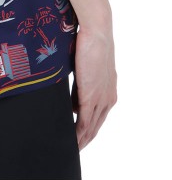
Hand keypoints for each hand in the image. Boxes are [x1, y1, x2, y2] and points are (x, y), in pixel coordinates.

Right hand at [72, 25, 117, 150]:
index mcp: (108, 91)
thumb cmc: (89, 43)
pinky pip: (85, 122)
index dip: (89, 128)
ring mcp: (100, 99)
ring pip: (91, 127)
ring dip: (81, 139)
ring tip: (71, 148)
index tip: (80, 136)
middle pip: (96, 126)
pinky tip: (73, 141)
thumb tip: (72, 101)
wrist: (97, 32)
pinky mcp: (91, 97)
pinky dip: (78, 134)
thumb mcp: (85, 67)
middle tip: (74, 147)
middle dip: (85, 138)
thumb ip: (81, 85)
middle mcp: (108, 98)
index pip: (99, 116)